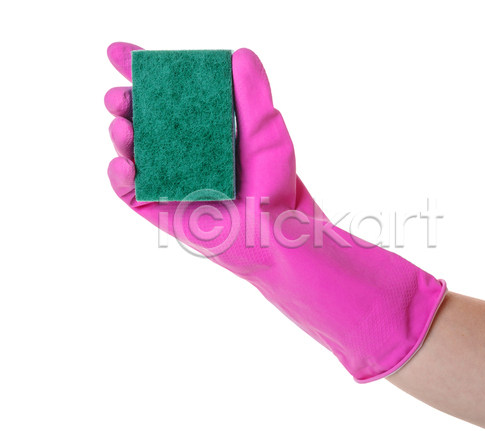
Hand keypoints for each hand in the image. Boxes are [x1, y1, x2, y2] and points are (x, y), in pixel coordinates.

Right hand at [105, 42, 445, 382]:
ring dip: (119, 135)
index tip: (118, 51)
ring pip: (131, 150)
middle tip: (120, 96)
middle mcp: (180, 149)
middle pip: (140, 118)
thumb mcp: (267, 131)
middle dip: (123, 102)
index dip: (140, 69)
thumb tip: (239, 53)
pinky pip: (130, 191)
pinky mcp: (160, 208)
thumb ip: (252, 94)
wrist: (274, 233)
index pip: (165, 92)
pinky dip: (120, 176)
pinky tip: (123, 164)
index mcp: (201, 125)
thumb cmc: (273, 184)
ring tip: (122, 126)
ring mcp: (168, 178)